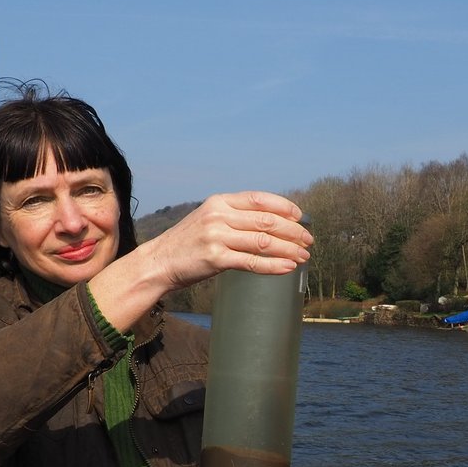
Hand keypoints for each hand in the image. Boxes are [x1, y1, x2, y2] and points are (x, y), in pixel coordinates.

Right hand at [144, 192, 311, 290]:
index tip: (300, 217)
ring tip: (304, 256)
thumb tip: (270, 221)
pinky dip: (274, 266)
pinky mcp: (215, 259)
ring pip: (263, 241)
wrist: (158, 262)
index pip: (259, 199)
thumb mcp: (209, 219)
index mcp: (219, 201)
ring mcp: (216, 237)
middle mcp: (218, 216)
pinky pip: (252, 262)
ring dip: (289, 249)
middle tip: (309, 240)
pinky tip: (288, 267)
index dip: (284, 206)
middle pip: (266, 221)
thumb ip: (234, 216)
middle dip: (293, 231)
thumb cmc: (188, 243)